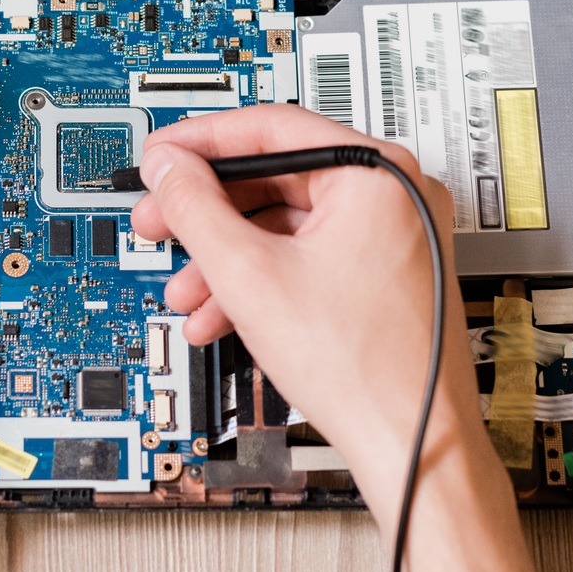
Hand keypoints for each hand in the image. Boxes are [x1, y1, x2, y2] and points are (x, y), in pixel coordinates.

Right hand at [129, 104, 478, 513]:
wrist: (412, 445)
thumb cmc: (365, 369)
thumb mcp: (250, 275)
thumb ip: (197, 208)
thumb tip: (169, 168)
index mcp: (378, 172)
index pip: (272, 127)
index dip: (201, 144)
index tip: (161, 160)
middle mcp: (397, 192)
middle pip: (277, 177)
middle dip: (208, 213)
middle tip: (160, 224)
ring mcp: (397, 234)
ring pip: (288, 225)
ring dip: (227, 256)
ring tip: (186, 291)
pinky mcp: (387, 273)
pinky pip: (311, 256)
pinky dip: (263, 279)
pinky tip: (221, 315)